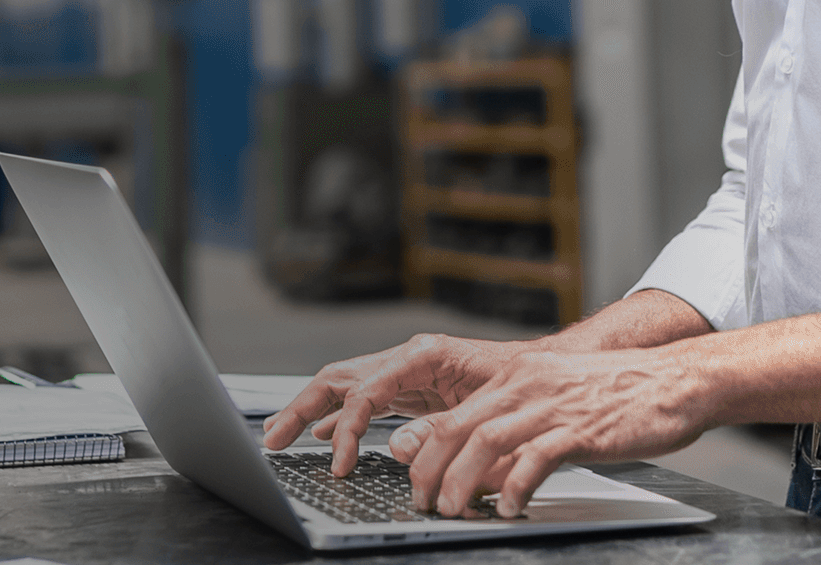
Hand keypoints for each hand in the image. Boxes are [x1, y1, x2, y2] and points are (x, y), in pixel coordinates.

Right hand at [259, 333, 532, 475]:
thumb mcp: (486, 411)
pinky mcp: (411, 389)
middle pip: (339, 378)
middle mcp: (408, 358)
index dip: (345, 429)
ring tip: (279, 435)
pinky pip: (363, 400)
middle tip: (272, 440)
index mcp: (424, 355)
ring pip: (344, 387)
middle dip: (301, 407)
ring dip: (309, 410)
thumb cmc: (524, 385)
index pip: (365, 390)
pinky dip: (338, 417)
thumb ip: (439, 430)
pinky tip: (321, 433)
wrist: (548, 373)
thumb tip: (395, 449)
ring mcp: (406, 372)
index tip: (338, 464)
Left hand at [388, 347, 710, 517]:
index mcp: (518, 376)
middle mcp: (528, 384)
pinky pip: (537, 457)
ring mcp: (554, 404)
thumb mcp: (558, 402)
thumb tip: (485, 472)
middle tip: (423, 504)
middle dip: (431, 470)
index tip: (416, 482)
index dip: (427, 451)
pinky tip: (509, 506)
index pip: (455, 414)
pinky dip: (516, 484)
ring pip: (487, 440)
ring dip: (462, 480)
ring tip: (454, 510)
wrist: (676, 380)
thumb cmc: (620, 395)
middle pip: (459, 427)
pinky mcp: (582, 427)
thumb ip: (520, 430)